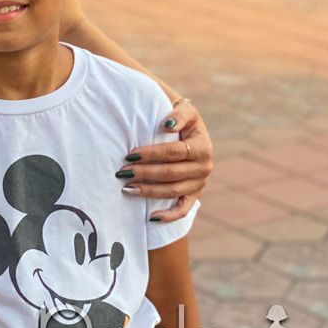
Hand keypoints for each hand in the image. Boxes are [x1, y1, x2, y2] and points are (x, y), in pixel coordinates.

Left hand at [118, 98, 212, 222]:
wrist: (190, 131)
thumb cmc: (182, 118)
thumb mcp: (185, 109)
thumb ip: (178, 114)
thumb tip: (167, 125)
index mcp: (202, 145)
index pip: (174, 152)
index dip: (152, 154)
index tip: (130, 154)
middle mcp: (204, 166)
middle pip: (171, 173)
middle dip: (145, 173)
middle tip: (123, 172)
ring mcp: (200, 183)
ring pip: (173, 191)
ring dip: (149, 191)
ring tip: (127, 188)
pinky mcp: (194, 194)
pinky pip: (183, 209)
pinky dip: (168, 215)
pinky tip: (151, 217)